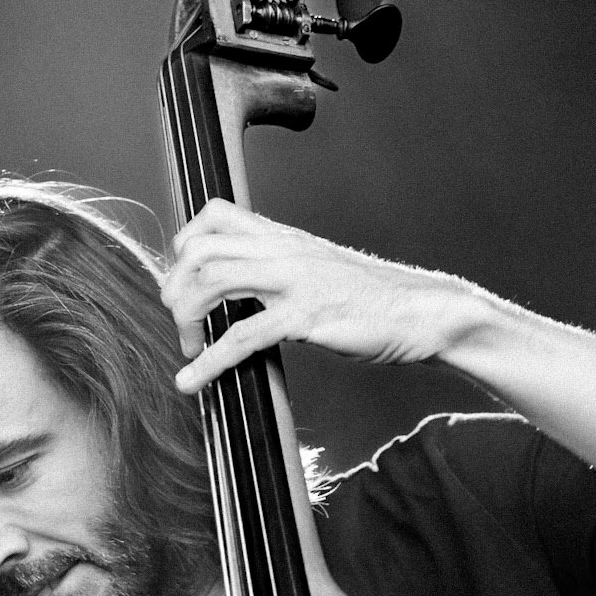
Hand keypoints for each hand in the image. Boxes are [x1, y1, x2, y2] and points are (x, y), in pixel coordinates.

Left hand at [161, 199, 486, 392]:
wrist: (420, 311)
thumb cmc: (372, 300)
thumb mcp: (318, 270)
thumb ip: (280, 271)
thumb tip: (244, 290)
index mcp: (283, 237)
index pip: (213, 215)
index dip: (184, 246)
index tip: (185, 283)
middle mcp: (283, 250)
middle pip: (200, 248)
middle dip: (175, 288)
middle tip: (183, 322)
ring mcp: (294, 280)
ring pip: (212, 280)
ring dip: (186, 318)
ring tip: (187, 347)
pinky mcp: (305, 315)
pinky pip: (241, 336)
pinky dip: (207, 362)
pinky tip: (192, 380)